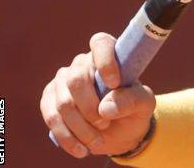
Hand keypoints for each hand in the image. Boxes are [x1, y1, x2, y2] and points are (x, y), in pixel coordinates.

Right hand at [40, 33, 155, 157]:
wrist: (120, 131)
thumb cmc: (133, 109)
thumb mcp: (144, 104)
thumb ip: (132, 100)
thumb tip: (106, 107)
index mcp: (108, 55)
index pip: (101, 43)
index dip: (105, 61)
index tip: (114, 83)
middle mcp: (82, 64)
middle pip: (77, 80)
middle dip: (91, 108)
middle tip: (105, 124)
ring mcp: (62, 81)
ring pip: (64, 103)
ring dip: (81, 127)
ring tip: (97, 140)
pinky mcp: (49, 99)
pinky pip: (51, 116)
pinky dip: (67, 136)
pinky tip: (81, 149)